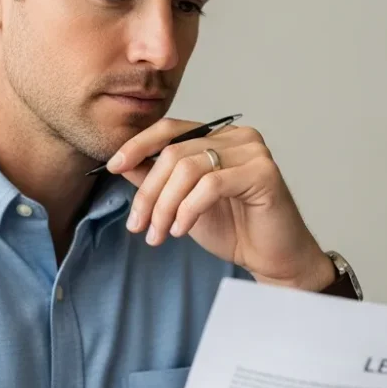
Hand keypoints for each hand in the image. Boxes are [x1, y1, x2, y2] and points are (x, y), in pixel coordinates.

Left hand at [108, 119, 335, 290]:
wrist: (273, 258)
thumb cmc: (235, 230)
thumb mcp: (183, 204)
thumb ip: (158, 181)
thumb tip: (123, 165)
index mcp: (219, 137)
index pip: (170, 129)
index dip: (138, 145)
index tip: (113, 167)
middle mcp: (238, 136)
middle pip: (174, 153)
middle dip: (148, 192)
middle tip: (138, 225)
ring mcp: (253, 151)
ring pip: (188, 169)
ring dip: (164, 206)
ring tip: (159, 234)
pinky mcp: (263, 172)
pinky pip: (211, 185)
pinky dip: (188, 209)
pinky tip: (181, 230)